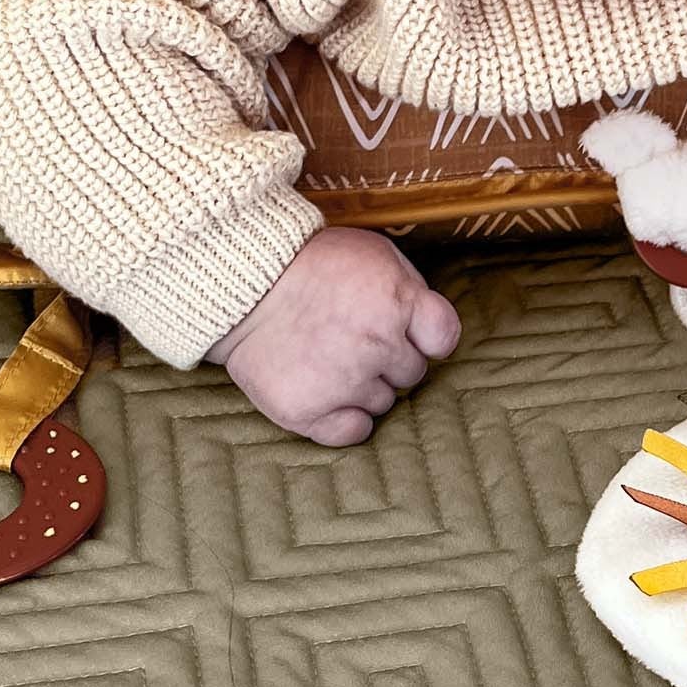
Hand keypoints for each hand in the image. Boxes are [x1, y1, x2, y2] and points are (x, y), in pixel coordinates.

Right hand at [205, 227, 459, 444]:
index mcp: (397, 301)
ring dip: (365, 386)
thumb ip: (409, 287)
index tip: (411, 333)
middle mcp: (377, 345)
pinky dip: (344, 419)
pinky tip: (327, 395)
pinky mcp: (308, 411)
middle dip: (390, 358)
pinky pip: (353, 433)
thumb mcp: (373, 253)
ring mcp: (343, 382)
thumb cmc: (312, 265)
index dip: (427, 336)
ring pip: (383, 403)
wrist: (243, 285)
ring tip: (330, 358)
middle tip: (354, 338)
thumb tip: (428, 324)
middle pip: (412, 373)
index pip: (443, 338)